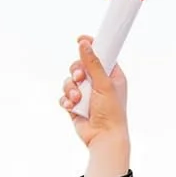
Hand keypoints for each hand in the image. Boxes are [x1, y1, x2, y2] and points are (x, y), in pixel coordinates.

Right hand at [61, 37, 129, 165]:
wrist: (103, 137)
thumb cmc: (111, 112)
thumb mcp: (103, 84)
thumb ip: (93, 63)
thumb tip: (84, 43)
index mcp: (111, 75)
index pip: (100, 54)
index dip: (90, 46)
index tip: (80, 39)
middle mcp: (98, 83)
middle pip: (79, 66)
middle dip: (76, 72)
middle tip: (79, 79)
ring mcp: (86, 94)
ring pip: (69, 81)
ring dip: (70, 89)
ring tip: (77, 99)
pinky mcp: (75, 105)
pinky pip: (64, 96)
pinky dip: (66, 100)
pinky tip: (71, 107)